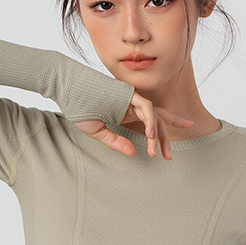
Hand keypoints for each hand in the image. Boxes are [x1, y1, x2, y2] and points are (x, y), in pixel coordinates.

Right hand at [73, 90, 192, 157]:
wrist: (66, 87)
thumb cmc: (78, 106)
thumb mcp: (97, 131)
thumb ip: (115, 141)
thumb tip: (134, 153)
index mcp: (127, 111)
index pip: (152, 119)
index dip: (167, 127)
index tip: (179, 137)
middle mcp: (132, 104)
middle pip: (158, 120)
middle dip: (165, 138)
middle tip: (169, 157)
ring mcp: (131, 98)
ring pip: (155, 115)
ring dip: (157, 135)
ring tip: (156, 152)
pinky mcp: (128, 93)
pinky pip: (146, 107)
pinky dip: (150, 120)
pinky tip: (150, 135)